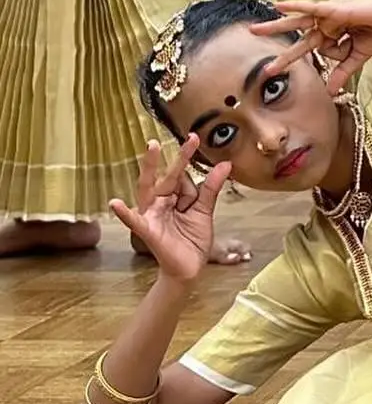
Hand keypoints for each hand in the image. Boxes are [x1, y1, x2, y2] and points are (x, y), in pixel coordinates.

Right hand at [110, 139, 230, 284]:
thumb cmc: (191, 239)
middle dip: (168, 157)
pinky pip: (134, 221)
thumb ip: (210, 188)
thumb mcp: (203, 211)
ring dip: (149, 168)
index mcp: (173, 197)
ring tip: (149, 149)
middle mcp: (160, 202)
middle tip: (167, 135)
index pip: (181, 176)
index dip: (187, 159)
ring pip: (150, 188)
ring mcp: (152, 215)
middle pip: (165, 176)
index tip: (193, 137)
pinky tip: (115, 204)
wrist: (189, 269)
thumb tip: (225, 164)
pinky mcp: (148, 231)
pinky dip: (125, 213)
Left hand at [252, 0, 371, 91]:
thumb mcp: (357, 57)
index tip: (279, 70)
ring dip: (276, 25)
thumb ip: (342, 72)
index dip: (302, 59)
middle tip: (257, 50)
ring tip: (254, 29)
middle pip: (298, 35)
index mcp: (332, 35)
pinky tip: (278, 6)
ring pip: (298, 22)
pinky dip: (295, 6)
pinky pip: (311, 7)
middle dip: (278, 43)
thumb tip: (330, 93)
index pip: (312, 50)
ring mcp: (329, 16)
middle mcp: (327, 24)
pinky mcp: (334, 9)